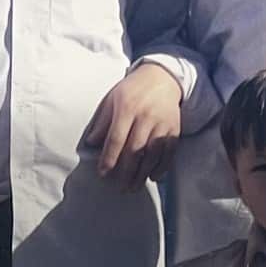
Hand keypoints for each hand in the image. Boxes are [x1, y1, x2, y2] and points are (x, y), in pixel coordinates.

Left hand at [83, 62, 181, 191]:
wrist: (162, 77)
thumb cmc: (132, 89)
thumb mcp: (112, 99)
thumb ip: (102, 121)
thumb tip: (91, 143)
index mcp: (127, 107)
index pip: (116, 138)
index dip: (109, 158)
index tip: (102, 173)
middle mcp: (145, 116)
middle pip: (134, 150)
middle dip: (125, 172)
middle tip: (118, 188)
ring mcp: (162, 124)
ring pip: (152, 155)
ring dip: (142, 174)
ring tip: (132, 188)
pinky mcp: (174, 129)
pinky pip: (169, 152)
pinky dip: (162, 167)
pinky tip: (153, 178)